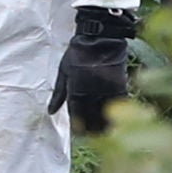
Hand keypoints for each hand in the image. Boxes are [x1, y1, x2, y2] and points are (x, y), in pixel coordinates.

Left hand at [52, 6, 140, 129]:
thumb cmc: (77, 53)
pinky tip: (115, 120)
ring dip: (104, 125)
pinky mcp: (121, 87)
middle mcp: (92, 93)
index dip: (76, 127)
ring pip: (106, 116)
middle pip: (91, 120)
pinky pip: (118, 107)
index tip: (77, 132)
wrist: (101, 38)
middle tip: (89, 134)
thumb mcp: (63, 71)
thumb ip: (58, 93)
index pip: (75, 115)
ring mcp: (107, 90)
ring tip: (101, 131)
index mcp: (76, 89)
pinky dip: (116, 115)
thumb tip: (50, 112)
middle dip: (90, 129)